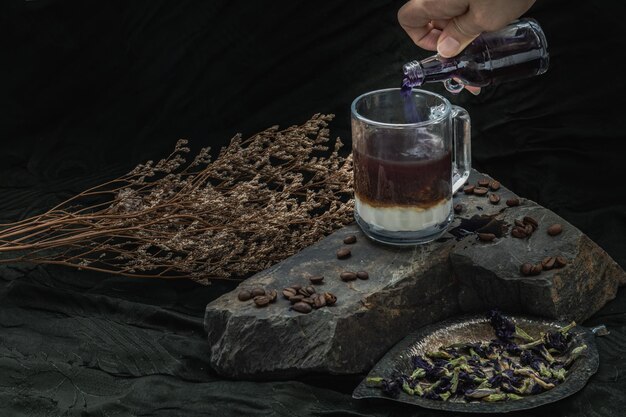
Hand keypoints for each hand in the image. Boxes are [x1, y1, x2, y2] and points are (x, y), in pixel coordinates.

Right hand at [398, 0, 535, 57]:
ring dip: (465, 21)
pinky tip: (495, 15)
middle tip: (470, 46)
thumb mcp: (485, 18)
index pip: (408, 19)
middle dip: (449, 33)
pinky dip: (476, 8)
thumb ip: (462, 34)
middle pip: (432, 14)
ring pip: (451, 6)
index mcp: (434, 0)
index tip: (443, 46)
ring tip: (487, 30)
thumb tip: (446, 47)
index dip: (421, 38)